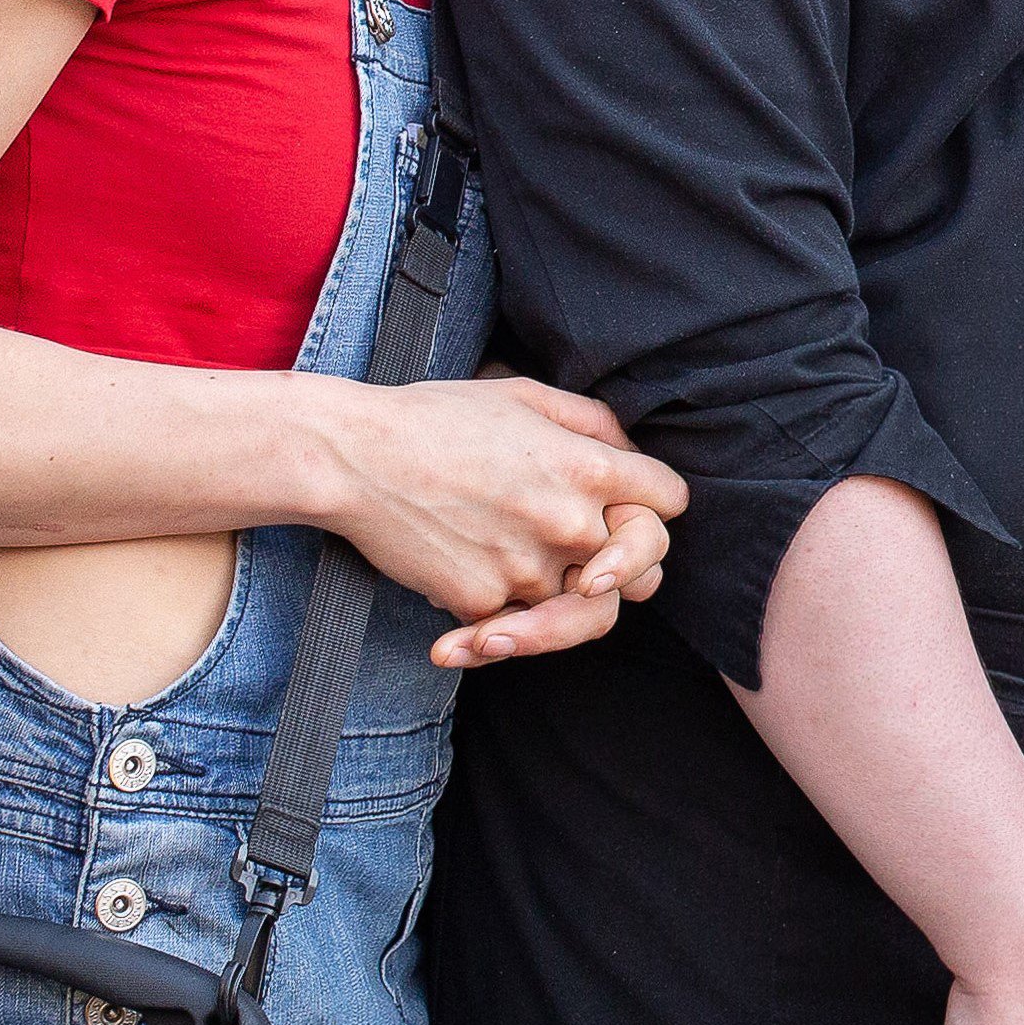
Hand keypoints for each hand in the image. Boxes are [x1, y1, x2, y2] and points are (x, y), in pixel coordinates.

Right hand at [315, 374, 684, 659]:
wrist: (353, 457)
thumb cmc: (436, 418)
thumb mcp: (524, 396)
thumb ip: (591, 425)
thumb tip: (631, 456)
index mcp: (589, 468)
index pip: (670, 501)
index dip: (654, 501)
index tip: (632, 504)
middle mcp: (570, 524)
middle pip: (644, 573)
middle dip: (626, 565)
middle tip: (596, 559)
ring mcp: (528, 571)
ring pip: (584, 613)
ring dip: (565, 604)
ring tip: (534, 591)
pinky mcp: (483, 604)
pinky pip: (516, 628)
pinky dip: (500, 625)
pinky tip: (472, 614)